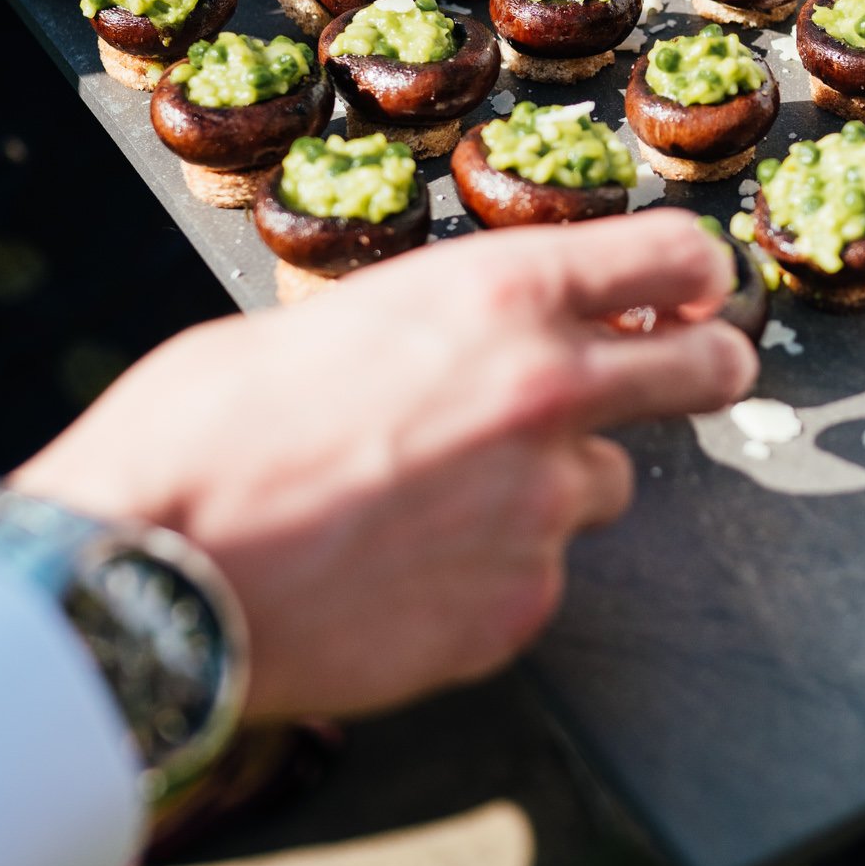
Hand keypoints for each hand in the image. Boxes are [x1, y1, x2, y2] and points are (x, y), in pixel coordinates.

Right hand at [10, 210, 757, 720]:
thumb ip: (438, 327)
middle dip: (709, 366)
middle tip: (703, 371)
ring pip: (598, 488)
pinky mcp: (518, 608)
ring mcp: (543, 510)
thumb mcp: (330, 319)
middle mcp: (550, 392)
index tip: (700, 290)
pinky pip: (534, 580)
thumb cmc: (207, 429)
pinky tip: (401, 576)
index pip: (671, 257)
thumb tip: (464, 344)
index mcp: (501, 294)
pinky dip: (489, 577)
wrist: (155, 570)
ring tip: (433, 505)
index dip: (695, 273)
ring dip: (547, 489)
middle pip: (703, 370)